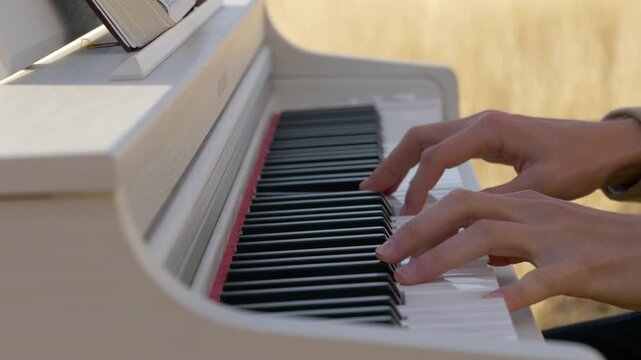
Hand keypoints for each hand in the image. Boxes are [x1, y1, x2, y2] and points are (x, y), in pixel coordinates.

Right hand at [360, 110, 640, 214]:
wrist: (602, 144)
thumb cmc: (577, 159)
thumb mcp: (538, 189)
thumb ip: (497, 206)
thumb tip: (463, 231)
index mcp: (489, 129)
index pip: (436, 157)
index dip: (417, 189)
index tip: (407, 217)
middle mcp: (478, 122)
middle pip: (418, 138)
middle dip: (391, 165)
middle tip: (370, 192)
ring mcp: (478, 127)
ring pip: (425, 139)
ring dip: (399, 162)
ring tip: (379, 187)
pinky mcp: (481, 137)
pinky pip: (439, 145)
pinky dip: (418, 162)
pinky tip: (410, 180)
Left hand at [376, 189, 640, 310]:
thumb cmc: (597, 246)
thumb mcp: (546, 235)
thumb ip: (509, 240)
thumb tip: (474, 254)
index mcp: (524, 204)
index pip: (462, 201)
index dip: (422, 217)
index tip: (393, 238)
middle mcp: (534, 214)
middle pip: (465, 208)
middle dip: (419, 229)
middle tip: (387, 254)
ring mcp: (556, 238)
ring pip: (490, 237)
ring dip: (445, 257)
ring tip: (413, 277)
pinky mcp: (581, 267)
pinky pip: (542, 280)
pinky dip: (513, 292)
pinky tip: (490, 306)